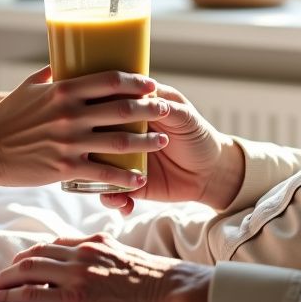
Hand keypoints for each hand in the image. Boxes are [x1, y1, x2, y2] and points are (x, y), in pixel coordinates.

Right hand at [0, 66, 169, 190]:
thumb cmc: (7, 117)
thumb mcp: (28, 87)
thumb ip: (51, 74)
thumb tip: (64, 60)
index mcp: (63, 90)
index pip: (110, 80)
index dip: (135, 82)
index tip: (151, 84)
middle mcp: (70, 114)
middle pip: (122, 109)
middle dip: (150, 109)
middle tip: (166, 109)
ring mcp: (69, 142)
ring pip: (120, 141)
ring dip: (146, 141)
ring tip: (163, 140)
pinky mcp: (66, 168)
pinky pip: (104, 173)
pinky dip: (125, 176)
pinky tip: (140, 178)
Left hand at [0, 232, 211, 301]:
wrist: (172, 292)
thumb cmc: (157, 281)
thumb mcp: (127, 258)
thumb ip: (106, 258)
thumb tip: (95, 269)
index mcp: (94, 242)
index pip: (53, 243)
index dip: (32, 254)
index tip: (20, 263)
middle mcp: (81, 252)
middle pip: (34, 254)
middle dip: (11, 267)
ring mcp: (77, 274)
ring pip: (26, 270)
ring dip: (3, 280)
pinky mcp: (75, 298)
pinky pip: (31, 294)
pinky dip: (8, 296)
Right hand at [98, 84, 240, 215]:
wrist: (211, 171)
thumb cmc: (197, 135)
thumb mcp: (185, 116)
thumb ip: (165, 106)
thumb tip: (142, 97)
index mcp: (134, 109)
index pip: (107, 103)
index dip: (97, 107)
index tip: (92, 115)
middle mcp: (122, 133)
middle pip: (93, 135)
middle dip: (89, 146)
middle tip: (97, 155)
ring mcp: (122, 159)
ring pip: (96, 166)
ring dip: (97, 178)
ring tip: (111, 186)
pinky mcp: (128, 183)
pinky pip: (111, 192)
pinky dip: (113, 199)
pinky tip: (124, 203)